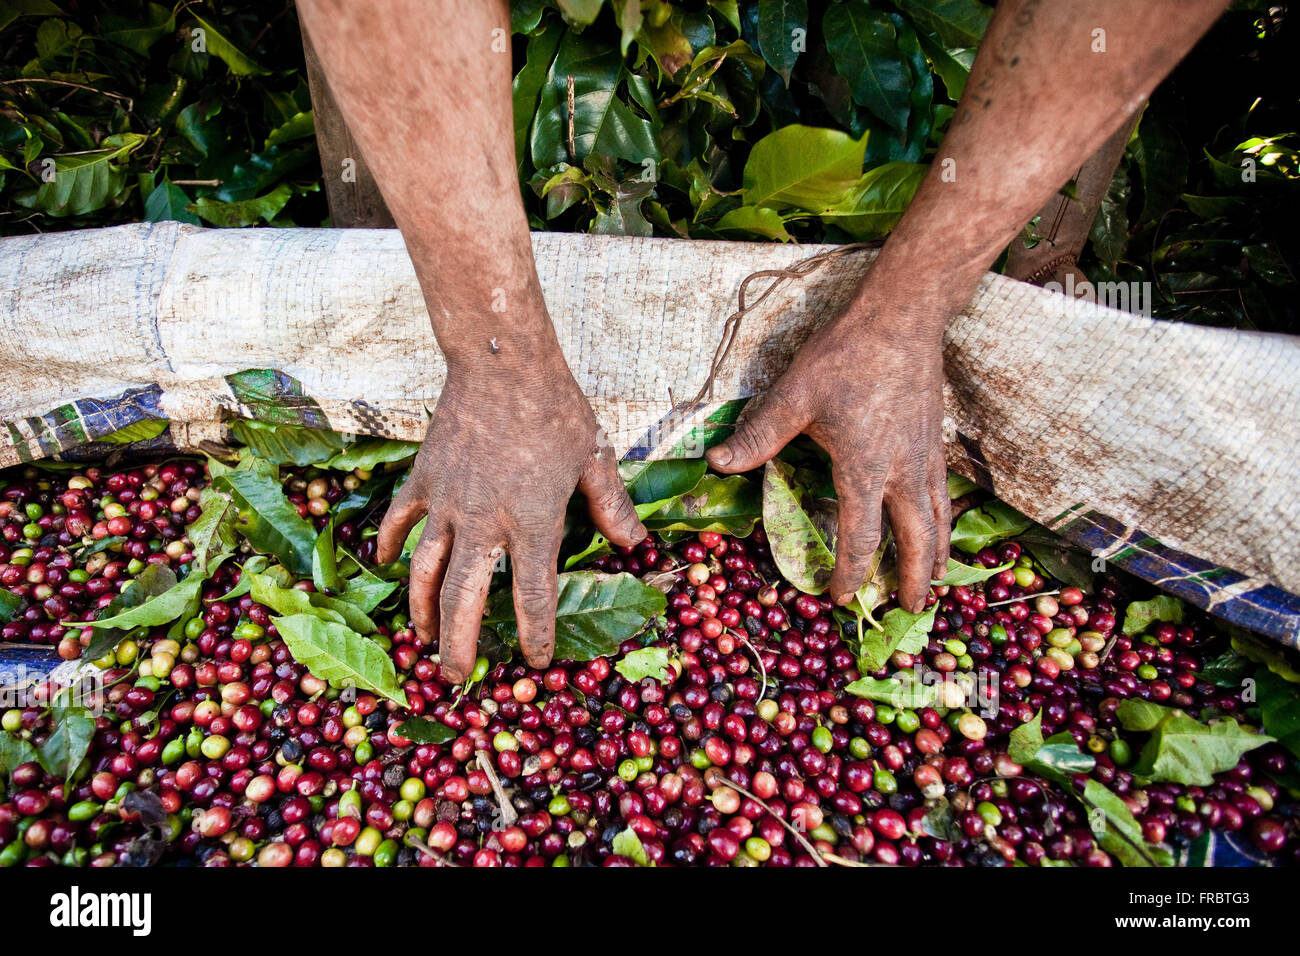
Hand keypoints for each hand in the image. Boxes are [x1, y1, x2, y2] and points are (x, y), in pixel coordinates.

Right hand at [377, 354, 645, 682]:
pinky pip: (399, 521)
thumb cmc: (554, 408)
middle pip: (464, 599)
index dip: (535, 634)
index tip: (534, 661)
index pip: (531, 596)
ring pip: (423, 571)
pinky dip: (390, 544)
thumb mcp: (594, 457)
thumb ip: (610, 505)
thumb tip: (633, 543)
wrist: (502, 362)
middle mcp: (484, 523)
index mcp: (532, 523)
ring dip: (421, 610)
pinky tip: (385, 564)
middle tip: (457, 677)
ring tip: (422, 638)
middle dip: (458, 645)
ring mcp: (447, 503)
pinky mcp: (422, 479)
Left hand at [705, 288, 949, 612]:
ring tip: (933, 584)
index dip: (850, 572)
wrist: (902, 317)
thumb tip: (718, 463)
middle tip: (906, 611)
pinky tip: (938, 526)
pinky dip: (945, 522)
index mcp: (866, 470)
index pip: (860, 537)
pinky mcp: (937, 442)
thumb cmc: (847, 355)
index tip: (839, 597)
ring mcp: (926, 457)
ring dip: (935, 557)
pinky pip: (945, 495)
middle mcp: (903, 472)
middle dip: (910, 580)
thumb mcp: (794, 395)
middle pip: (915, 541)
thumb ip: (759, 436)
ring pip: (939, 520)